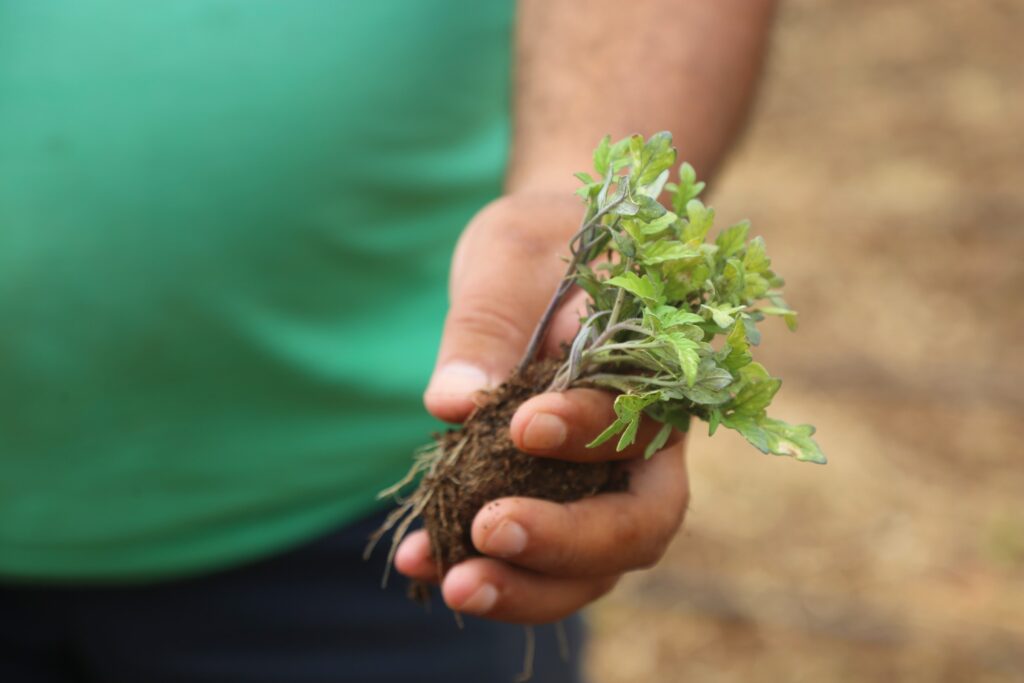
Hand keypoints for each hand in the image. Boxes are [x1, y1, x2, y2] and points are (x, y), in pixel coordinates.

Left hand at [394, 193, 689, 623]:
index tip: (524, 425)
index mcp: (655, 372)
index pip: (642, 421)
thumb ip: (489, 322)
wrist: (548, 255)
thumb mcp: (511, 257)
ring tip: (453, 584)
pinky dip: (489, 568)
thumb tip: (449, 403)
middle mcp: (644, 441)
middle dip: (566, 544)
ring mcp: (605, 480)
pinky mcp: (558, 499)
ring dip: (528, 585)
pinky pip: (539, 554)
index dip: (588, 433)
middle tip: (487, 537)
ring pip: (597, 563)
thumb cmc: (542, 243)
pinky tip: (420, 562)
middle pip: (639, 523)